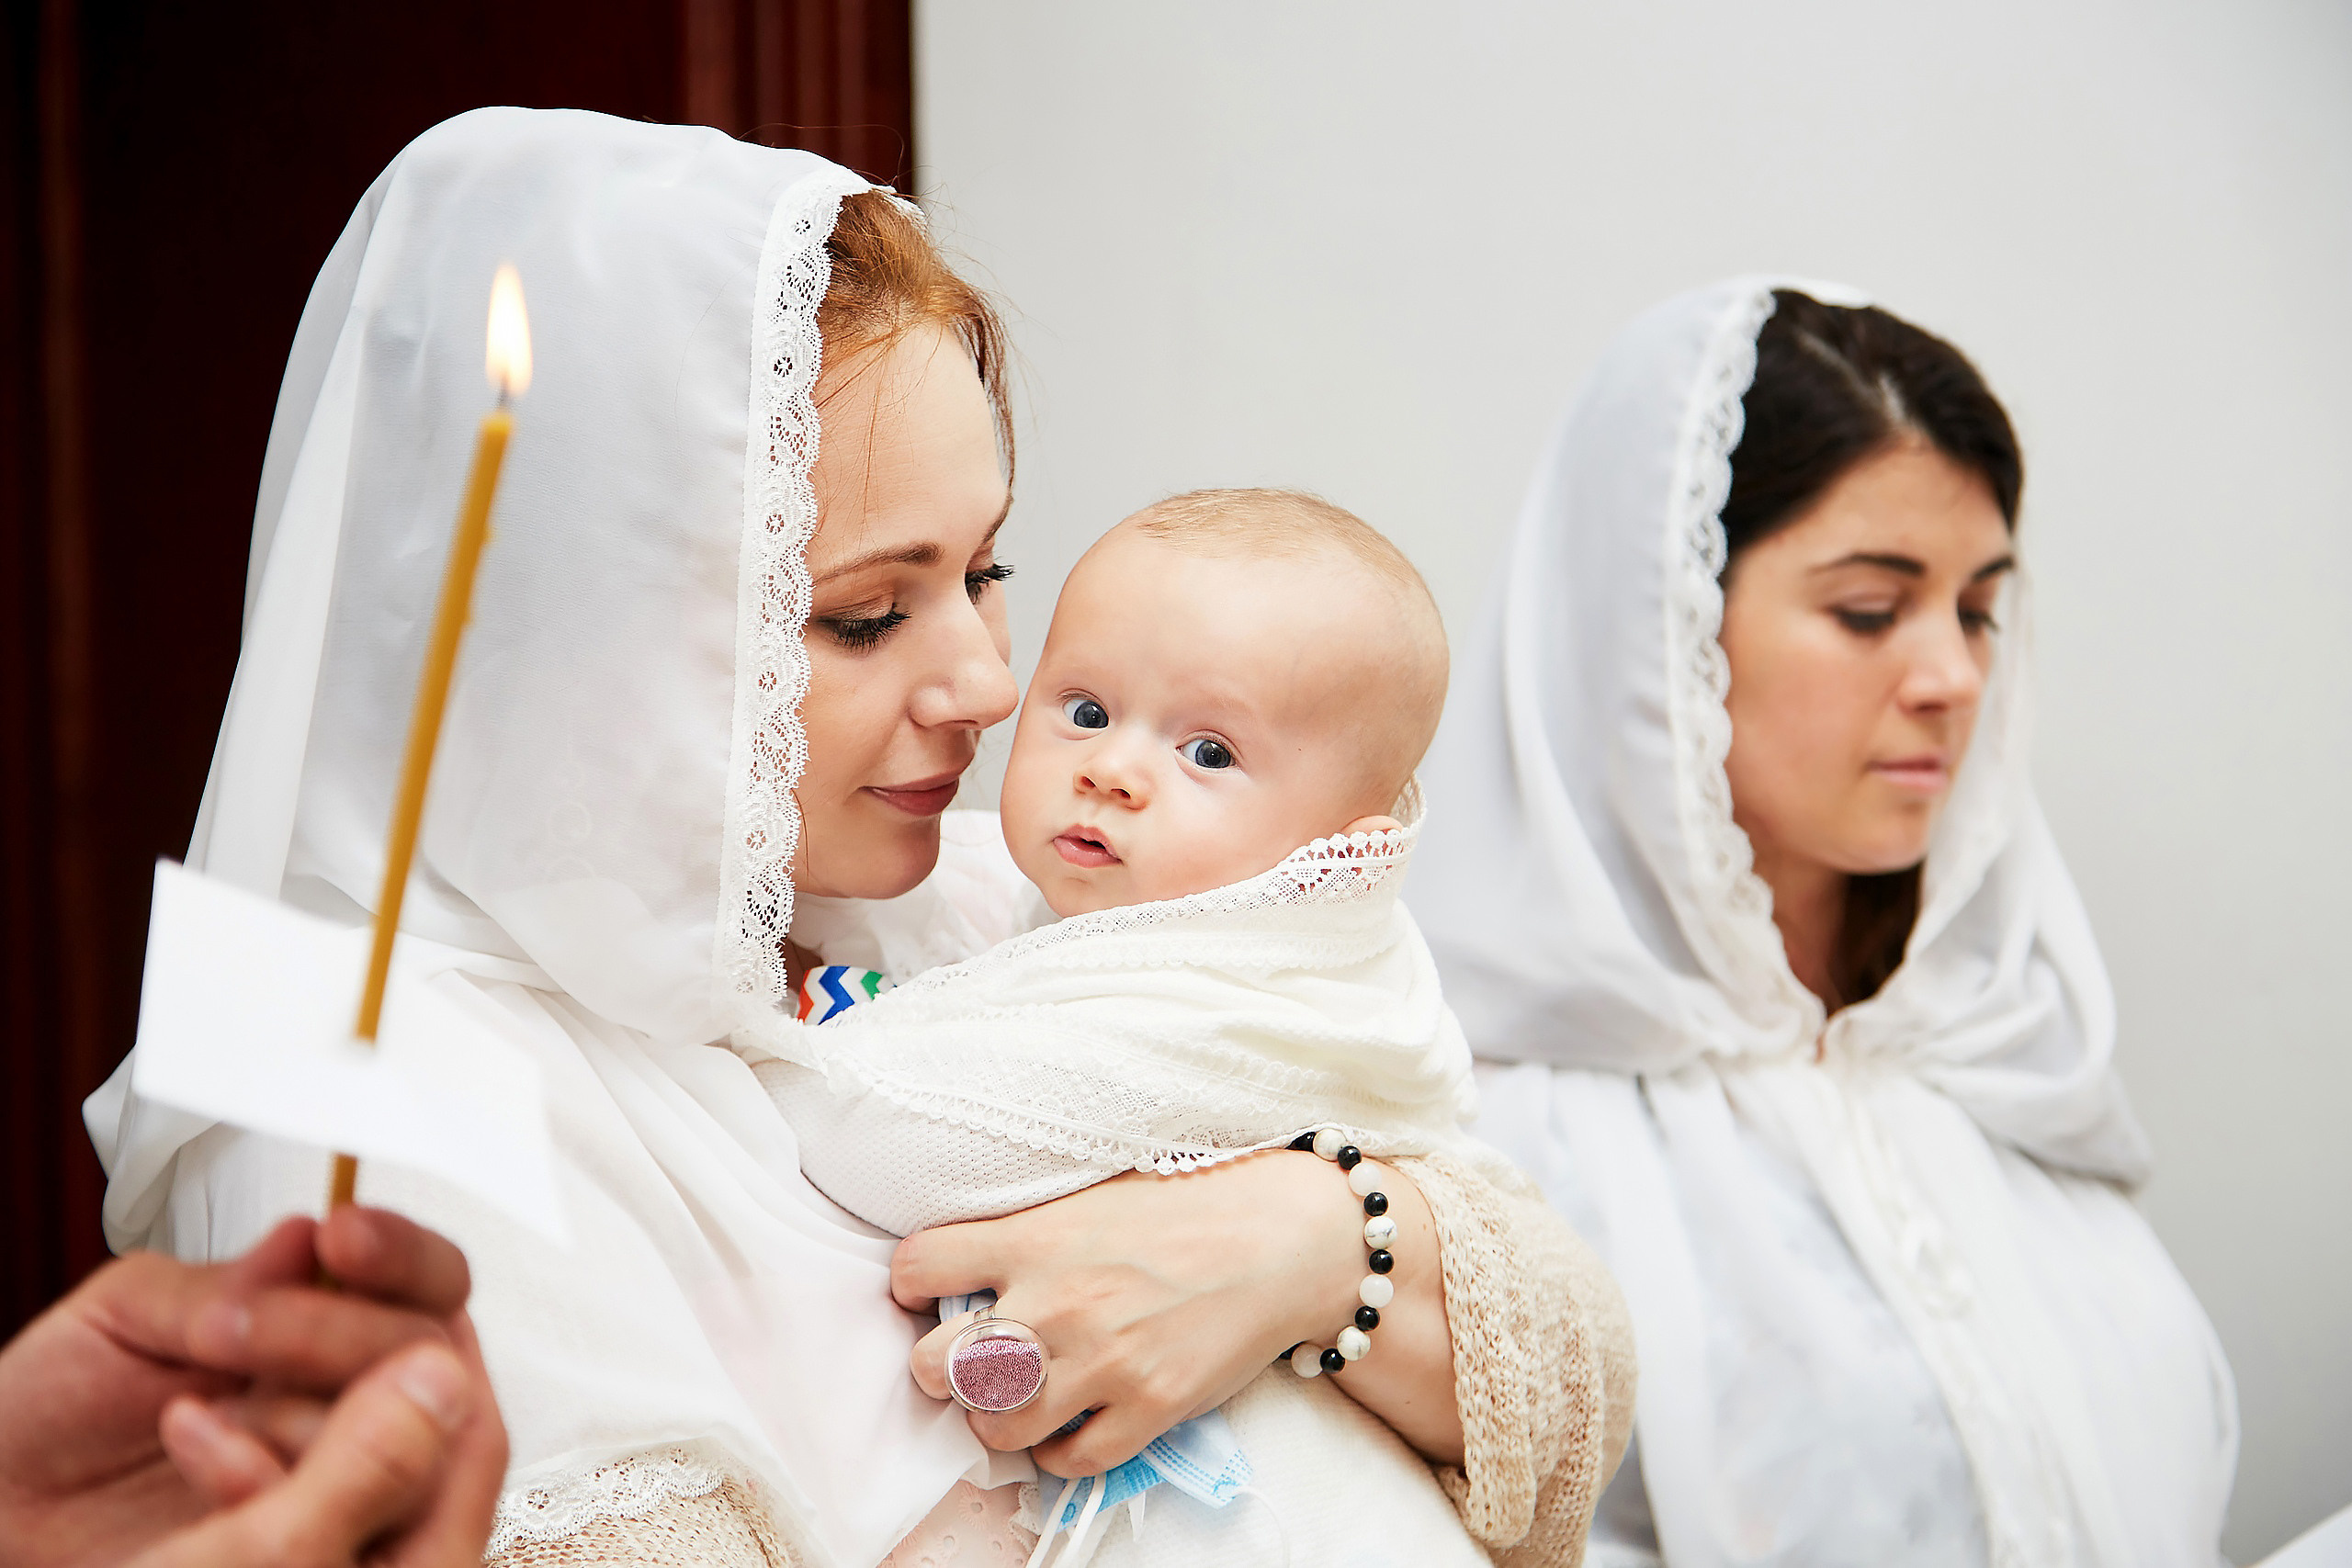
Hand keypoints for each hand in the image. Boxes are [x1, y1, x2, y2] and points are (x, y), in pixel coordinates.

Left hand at [0, 1207, 505, 1567]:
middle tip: (240, 1336)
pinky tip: (200, 1457)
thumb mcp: (128, 1318)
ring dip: (300, 1413)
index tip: (343, 1240)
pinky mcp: (316, 1536)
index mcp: (321, 1318)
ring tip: (199, 1414)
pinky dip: (268, 1477)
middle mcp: (348, 1392)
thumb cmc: (52, 1416)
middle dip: (338, 1334)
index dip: (401, 1255)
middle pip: (429, 1351)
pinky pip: (349, 1507)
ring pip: (404, 1432)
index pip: (426, 1278)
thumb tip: (309, 1240)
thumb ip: (224, 1280)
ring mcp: (340, 1469)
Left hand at [892, 1151, 1462, 1476]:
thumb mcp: (1094, 1192)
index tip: (924, 1293)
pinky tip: (1068, 1424)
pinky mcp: (1146, 1408)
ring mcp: (1100, 1362)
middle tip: (964, 1359)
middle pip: (937, 1364)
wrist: (1284, 1239)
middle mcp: (1056, 1302)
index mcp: (1036, 1236)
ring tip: (1015, 1399)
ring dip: (995, 1416)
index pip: (919, 1265)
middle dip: (939, 1366)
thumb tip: (970, 1262)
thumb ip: (1029, 1228)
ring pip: (993, 1425)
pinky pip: (1067, 1458)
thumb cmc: (1192, 1205)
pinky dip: (1057, 1451)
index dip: (910, 1284)